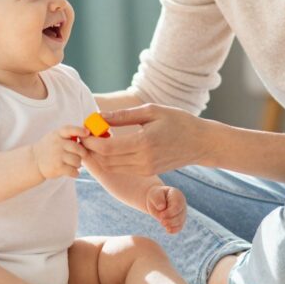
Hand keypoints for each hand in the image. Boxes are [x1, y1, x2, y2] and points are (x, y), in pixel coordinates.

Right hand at [31, 125, 87, 179]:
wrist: (34, 161)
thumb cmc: (49, 147)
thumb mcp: (55, 136)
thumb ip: (68, 134)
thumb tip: (88, 133)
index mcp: (58, 134)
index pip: (70, 129)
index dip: (79, 130)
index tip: (87, 133)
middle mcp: (57, 144)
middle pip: (78, 149)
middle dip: (82, 154)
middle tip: (79, 156)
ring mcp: (57, 156)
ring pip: (77, 161)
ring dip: (78, 164)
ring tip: (73, 164)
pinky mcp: (58, 167)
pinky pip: (74, 171)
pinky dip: (75, 173)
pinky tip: (72, 172)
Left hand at [77, 104, 213, 177]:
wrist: (200, 143)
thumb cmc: (178, 121)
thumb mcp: (152, 111)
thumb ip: (124, 115)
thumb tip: (99, 116)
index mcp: (144, 143)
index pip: (106, 148)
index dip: (90, 140)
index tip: (84, 129)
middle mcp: (143, 160)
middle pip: (105, 160)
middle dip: (90, 149)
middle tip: (85, 134)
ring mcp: (145, 169)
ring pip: (111, 167)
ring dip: (98, 155)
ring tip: (95, 138)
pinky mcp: (147, 172)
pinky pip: (121, 168)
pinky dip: (110, 159)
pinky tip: (109, 145)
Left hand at [146, 185, 186, 233]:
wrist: (156, 201)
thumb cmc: (156, 196)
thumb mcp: (154, 195)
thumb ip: (158, 199)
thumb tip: (162, 207)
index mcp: (177, 195)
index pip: (177, 205)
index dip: (170, 212)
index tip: (161, 216)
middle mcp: (182, 204)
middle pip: (180, 214)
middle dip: (171, 220)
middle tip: (161, 222)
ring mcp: (182, 212)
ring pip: (180, 221)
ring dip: (172, 225)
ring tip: (162, 224)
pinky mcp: (179, 220)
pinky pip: (180, 226)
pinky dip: (175, 230)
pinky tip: (168, 230)